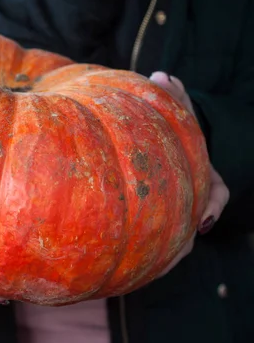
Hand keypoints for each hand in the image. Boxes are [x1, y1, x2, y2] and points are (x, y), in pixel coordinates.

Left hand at [150, 72, 229, 275]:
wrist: (157, 141)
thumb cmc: (168, 125)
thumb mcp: (173, 108)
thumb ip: (171, 95)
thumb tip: (161, 76)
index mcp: (201, 173)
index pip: (215, 194)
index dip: (212, 206)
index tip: (203, 220)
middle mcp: (191, 194)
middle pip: (193, 223)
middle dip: (185, 241)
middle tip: (175, 253)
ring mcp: (175, 206)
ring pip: (177, 237)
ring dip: (168, 251)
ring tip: (153, 265)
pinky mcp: (155, 215)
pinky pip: (154, 237)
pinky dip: (148, 251)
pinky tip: (127, 262)